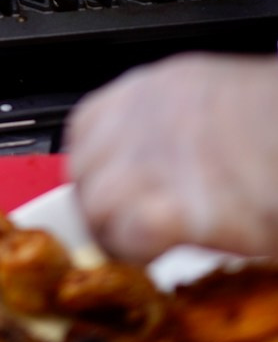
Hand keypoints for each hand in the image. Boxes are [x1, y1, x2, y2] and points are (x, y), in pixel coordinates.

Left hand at [67, 52, 277, 262]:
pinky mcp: (172, 208)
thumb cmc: (274, 118)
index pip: (87, 129)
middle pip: (83, 170)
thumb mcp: (209, 97)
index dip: (94, 166)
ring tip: (146, 246)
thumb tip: (162, 157)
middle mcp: (141, 118)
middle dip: (98, 203)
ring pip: (96, 205)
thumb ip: (173, 122)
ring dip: (114, 233)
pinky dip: (138, 251)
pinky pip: (126, 236)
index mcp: (153, 89)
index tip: (105, 187)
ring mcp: (150, 159)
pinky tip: (163, 252)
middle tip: (123, 227)